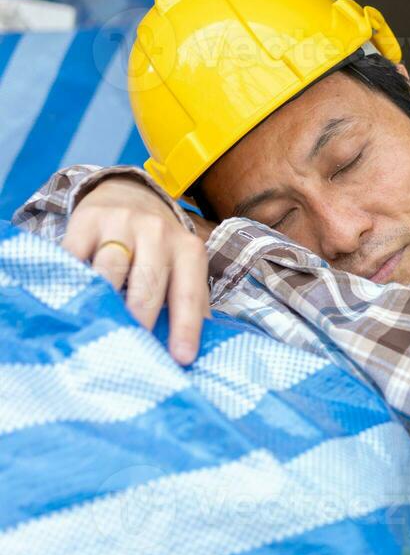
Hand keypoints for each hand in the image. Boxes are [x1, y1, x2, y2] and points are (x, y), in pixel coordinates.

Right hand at [64, 175, 209, 364]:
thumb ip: (190, 303)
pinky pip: (74, 254)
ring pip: (109, 269)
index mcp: (188, 249)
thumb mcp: (183, 267)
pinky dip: (70, 278)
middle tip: (133, 350)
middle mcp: (158, 232)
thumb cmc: (161, 248)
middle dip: (141, 318)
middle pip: (147, 282)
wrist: (129, 196)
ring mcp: (120, 223)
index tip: (182, 358)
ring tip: (97, 331)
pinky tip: (66, 301)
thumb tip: (197, 352)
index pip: (188, 294)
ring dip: (102, 301)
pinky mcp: (86, 220)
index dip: (185, 327)